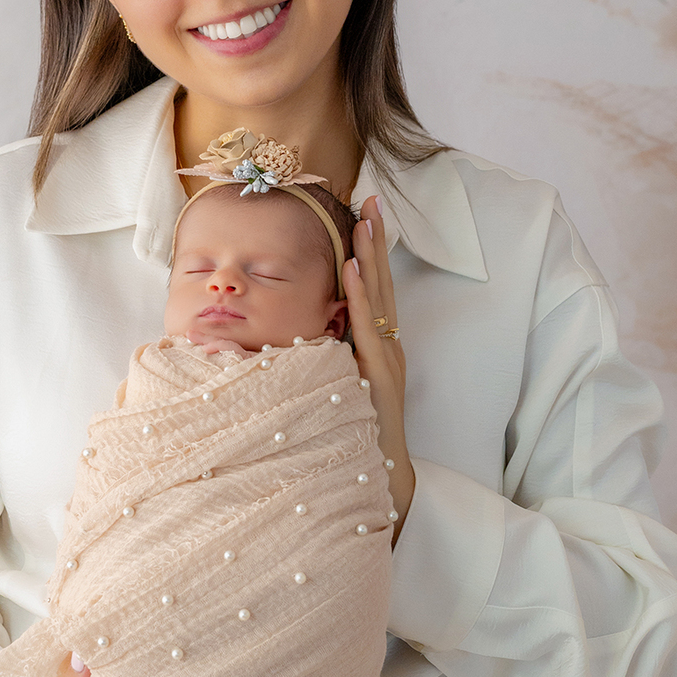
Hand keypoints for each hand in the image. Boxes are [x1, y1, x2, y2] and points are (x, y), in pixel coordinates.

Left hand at [343, 194, 416, 540]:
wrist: (378, 478)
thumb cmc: (349, 433)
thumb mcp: (333, 386)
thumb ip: (320, 357)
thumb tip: (289, 335)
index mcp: (374, 346)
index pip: (371, 289)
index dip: (368, 251)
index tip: (360, 215)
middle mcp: (385, 347)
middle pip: (379, 283)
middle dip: (375, 241)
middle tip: (370, 199)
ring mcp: (386, 360)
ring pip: (377, 299)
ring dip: (370, 257)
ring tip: (364, 221)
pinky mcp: (379, 376)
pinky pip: (367, 328)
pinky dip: (359, 297)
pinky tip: (351, 270)